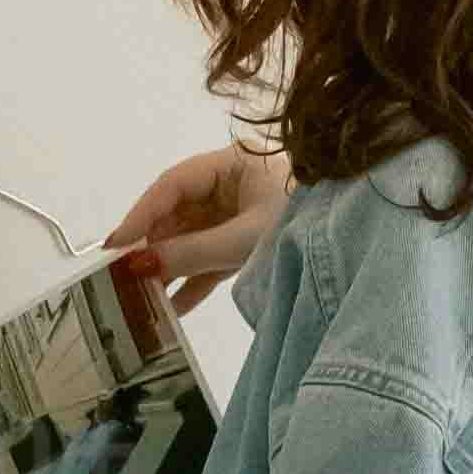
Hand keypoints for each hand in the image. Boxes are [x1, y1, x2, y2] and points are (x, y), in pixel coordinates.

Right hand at [102, 138, 291, 324]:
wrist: (358, 250)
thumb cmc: (303, 225)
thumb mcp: (243, 240)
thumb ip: (190, 252)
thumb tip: (138, 265)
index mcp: (234, 164)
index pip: (173, 184)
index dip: (141, 214)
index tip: (114, 247)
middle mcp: (234, 185)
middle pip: (179, 212)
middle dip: (152, 245)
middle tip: (121, 276)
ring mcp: (242, 214)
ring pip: (193, 238)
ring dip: (170, 268)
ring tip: (141, 298)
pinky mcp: (250, 243)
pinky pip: (212, 259)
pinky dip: (194, 282)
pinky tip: (173, 308)